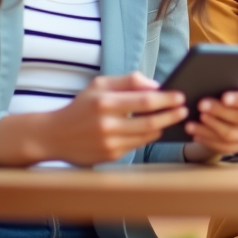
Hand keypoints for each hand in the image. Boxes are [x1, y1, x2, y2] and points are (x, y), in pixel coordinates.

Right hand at [3, 72, 188, 166]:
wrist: (53, 136)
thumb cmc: (81, 106)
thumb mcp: (100, 85)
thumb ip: (128, 81)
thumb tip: (155, 84)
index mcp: (105, 102)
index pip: (145, 100)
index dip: (167, 98)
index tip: (180, 96)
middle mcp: (107, 124)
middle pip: (150, 121)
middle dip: (171, 115)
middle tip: (184, 110)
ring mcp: (109, 143)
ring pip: (146, 135)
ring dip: (163, 126)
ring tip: (173, 118)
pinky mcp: (110, 156)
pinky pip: (137, 145)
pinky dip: (149, 136)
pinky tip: (155, 129)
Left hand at [183, 83, 237, 161]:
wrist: (236, 112)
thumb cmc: (231, 94)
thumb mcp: (233, 86)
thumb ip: (226, 86)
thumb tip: (209, 87)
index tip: (223, 98)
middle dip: (218, 112)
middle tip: (201, 106)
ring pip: (230, 134)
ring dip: (208, 129)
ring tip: (191, 124)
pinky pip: (225, 147)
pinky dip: (208, 140)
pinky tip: (197, 135)